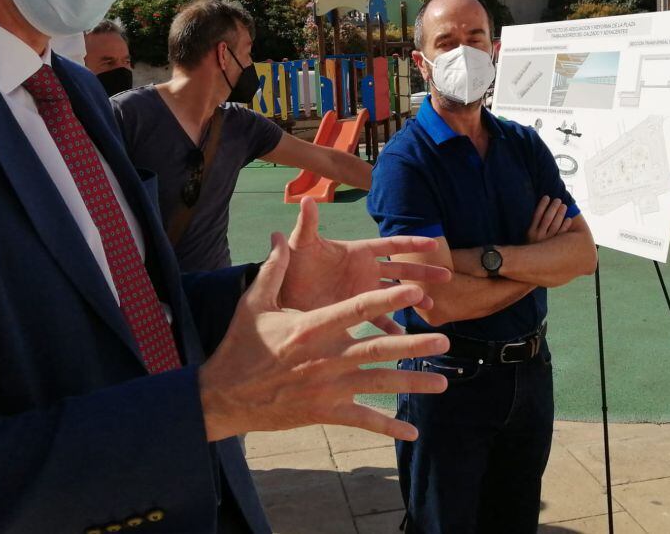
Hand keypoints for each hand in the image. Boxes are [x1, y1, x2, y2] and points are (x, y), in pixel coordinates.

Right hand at [199, 232, 449, 440]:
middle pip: (379, 347)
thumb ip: (274, 269)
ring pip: (379, 383)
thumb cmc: (241, 345)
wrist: (225, 395)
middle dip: (415, 344)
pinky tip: (411, 431)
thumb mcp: (254, 302)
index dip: (389, 300)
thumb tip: (282, 237)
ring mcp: (328, 387)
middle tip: (444, 340)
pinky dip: (389, 426)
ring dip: (413, 382)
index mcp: (312, 326)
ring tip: (442, 382)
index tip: (415, 292)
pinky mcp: (325, 411)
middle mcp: (326, 356)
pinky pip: (363, 419)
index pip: (359, 309)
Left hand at [279, 197, 451, 332]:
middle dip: (423, 272)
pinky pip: (378, 318)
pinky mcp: (355, 310)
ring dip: (412, 299)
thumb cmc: (292, 264)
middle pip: (401, 269)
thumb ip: (307, 224)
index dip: (411, 243)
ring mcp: (362, 291)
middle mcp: (365, 271)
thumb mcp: (301, 243)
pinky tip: (402, 337)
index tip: (434, 242)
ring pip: (394, 294)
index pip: (390, 245)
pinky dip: (390, 326)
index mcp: (357, 252)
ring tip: (431, 306)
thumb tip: (307, 200)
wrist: (282, 293)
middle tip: (447, 276)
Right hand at [526, 196, 571, 243]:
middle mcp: (538, 236)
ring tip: (564, 206)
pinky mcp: (555, 247)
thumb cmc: (533, 246)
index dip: (542, 205)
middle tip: (558, 200)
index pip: (536, 215)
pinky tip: (569, 219)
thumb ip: (533, 225)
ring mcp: (547, 242)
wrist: (533, 264)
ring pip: (555, 225)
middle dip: (553, 208)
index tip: (547, 197)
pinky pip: (561, 235)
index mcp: (530, 232)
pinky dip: (565, 226)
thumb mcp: (529, 236)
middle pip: (547, 218)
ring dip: (560, 214)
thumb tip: (540, 210)